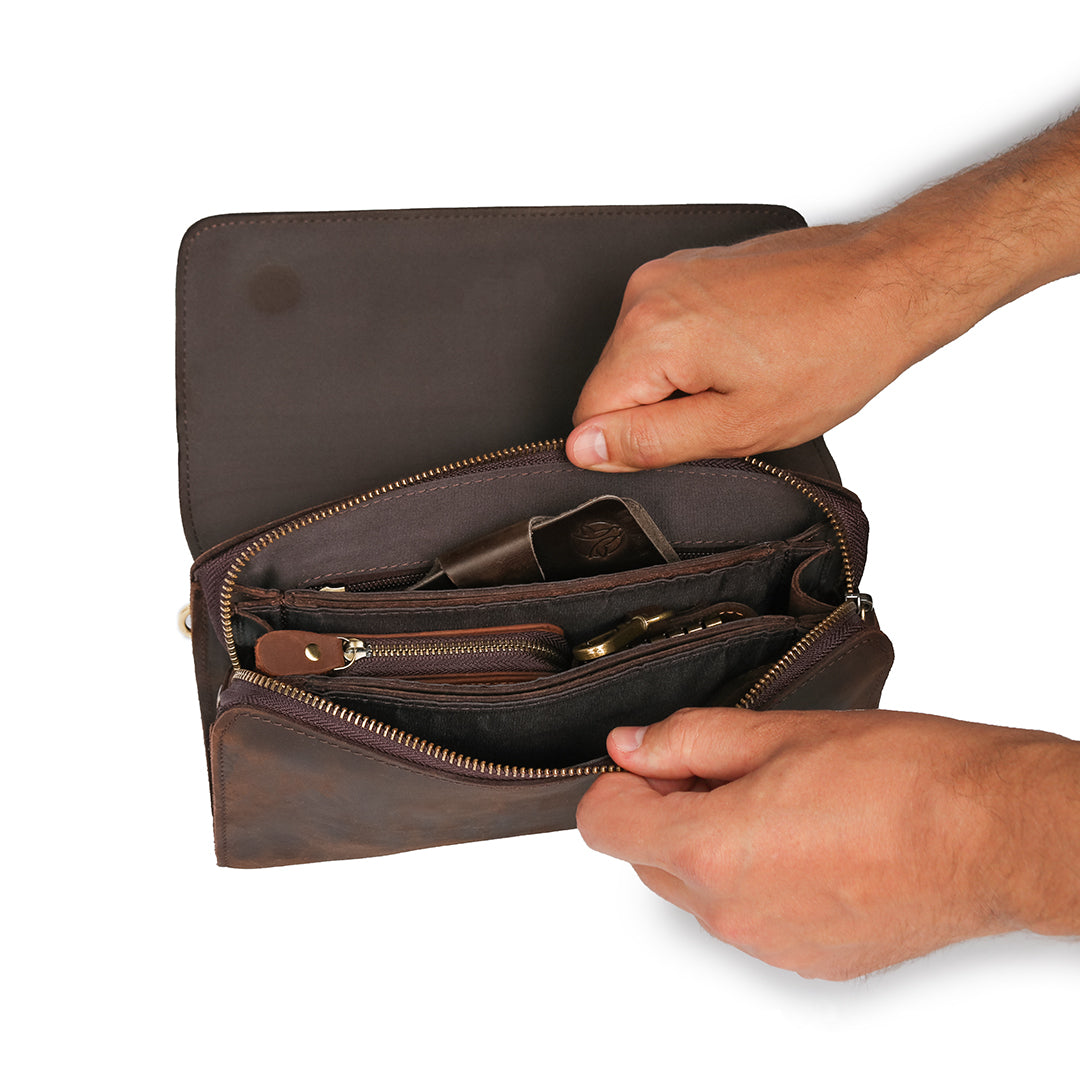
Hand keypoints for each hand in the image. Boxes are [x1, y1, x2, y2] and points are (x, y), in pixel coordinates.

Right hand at [568, 111, 1079, 471]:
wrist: (890, 283)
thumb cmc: (835, 351)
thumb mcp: (738, 426)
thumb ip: (649, 443)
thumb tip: (584, 449)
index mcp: (651, 331)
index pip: (589, 416)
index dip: (634, 446)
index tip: (688, 438)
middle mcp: (649, 290)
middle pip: (612, 384)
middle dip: (659, 412)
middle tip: (727, 409)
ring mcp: (670, 272)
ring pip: (639, 360)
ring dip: (679, 383)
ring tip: (745, 376)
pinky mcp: (692, 268)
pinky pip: (664, 331)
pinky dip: (694, 353)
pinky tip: (747, 351)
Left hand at [576, 707, 1079, 978]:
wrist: (991, 834)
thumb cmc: (901, 778)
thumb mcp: (775, 733)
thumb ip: (686, 741)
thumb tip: (631, 748)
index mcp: (709, 849)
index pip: (603, 825)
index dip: (620, 785)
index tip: (652, 764)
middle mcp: (729, 913)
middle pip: (646, 860)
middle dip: (666, 813)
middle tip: (726, 772)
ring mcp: (769, 946)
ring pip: (697, 892)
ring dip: (712, 848)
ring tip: (780, 804)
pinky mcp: (807, 962)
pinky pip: (748, 919)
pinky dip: (756, 882)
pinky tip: (808, 842)